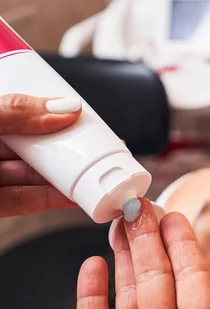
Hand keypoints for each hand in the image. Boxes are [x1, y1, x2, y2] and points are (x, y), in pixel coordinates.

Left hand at [0, 93, 80, 216]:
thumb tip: (63, 108)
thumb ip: (16, 112)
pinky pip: (24, 201)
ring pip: (32, 174)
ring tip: (91, 173)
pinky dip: (50, 199)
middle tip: (95, 146)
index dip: (52, 111)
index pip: (23, 111)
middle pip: (34, 144)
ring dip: (64, 176)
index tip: (80, 114)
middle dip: (66, 146)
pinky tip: (71, 196)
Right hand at [71, 198, 209, 308]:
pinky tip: (91, 268)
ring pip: (127, 296)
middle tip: (138, 206)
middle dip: (147, 242)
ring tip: (116, 224)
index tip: (174, 214)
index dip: (183, 246)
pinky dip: (89, 297)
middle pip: (158, 280)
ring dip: (122, 259)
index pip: (193, 280)